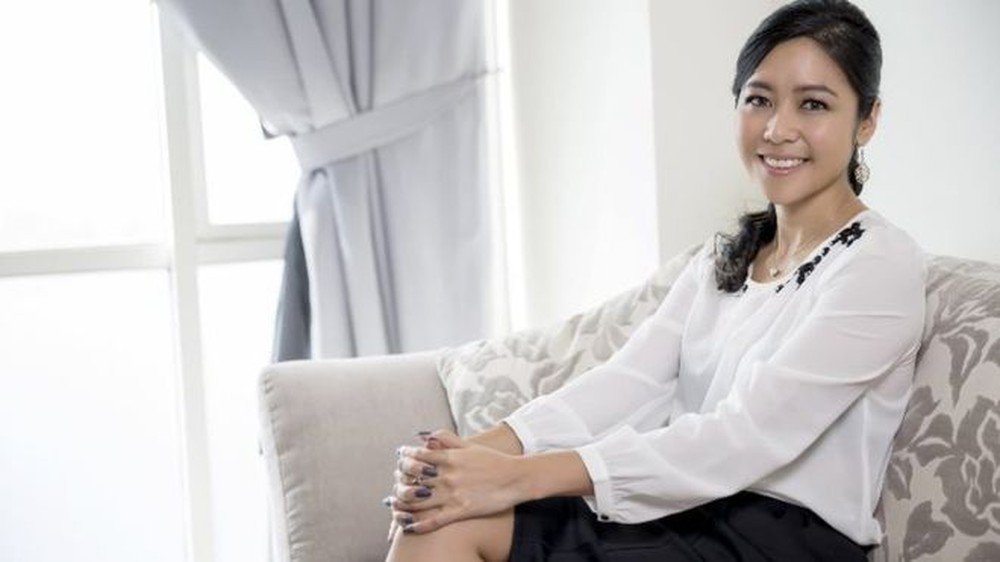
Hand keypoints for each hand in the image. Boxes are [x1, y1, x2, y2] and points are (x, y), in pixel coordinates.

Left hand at [390, 429, 524, 534]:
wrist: (515, 478)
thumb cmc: (492, 460)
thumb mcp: (469, 444)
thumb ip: (445, 437)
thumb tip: (423, 436)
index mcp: (449, 458)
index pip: (417, 456)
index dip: (404, 458)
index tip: (400, 459)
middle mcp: (448, 476)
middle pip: (413, 479)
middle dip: (400, 480)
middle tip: (396, 482)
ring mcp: (453, 494)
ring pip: (418, 501)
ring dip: (402, 503)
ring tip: (394, 505)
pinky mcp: (460, 511)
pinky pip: (433, 520)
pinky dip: (418, 524)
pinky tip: (408, 525)